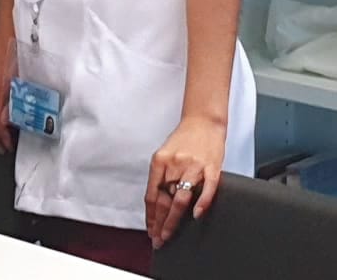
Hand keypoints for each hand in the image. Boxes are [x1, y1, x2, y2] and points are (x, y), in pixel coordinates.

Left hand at [146, 114, 225, 247]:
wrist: (203, 121)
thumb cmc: (184, 139)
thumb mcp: (166, 155)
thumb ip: (163, 176)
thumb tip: (158, 203)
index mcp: (159, 161)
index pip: (152, 194)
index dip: (150, 215)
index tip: (150, 229)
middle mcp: (174, 164)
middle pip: (164, 200)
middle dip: (159, 222)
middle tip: (158, 239)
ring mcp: (193, 166)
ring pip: (181, 198)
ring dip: (174, 219)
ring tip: (170, 234)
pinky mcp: (212, 167)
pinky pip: (207, 189)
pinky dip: (202, 203)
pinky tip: (196, 216)